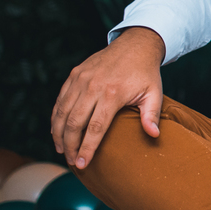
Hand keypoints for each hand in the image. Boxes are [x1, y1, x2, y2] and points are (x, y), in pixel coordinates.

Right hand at [51, 27, 165, 169]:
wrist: (135, 45)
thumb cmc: (145, 73)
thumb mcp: (154, 93)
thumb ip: (151, 115)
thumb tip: (153, 135)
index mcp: (112, 94)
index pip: (95, 128)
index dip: (86, 148)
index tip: (81, 164)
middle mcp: (93, 87)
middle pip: (74, 123)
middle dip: (70, 146)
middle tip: (70, 162)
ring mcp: (81, 80)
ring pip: (62, 112)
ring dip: (58, 134)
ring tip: (61, 150)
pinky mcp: (74, 75)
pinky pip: (60, 100)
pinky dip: (56, 117)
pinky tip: (57, 131)